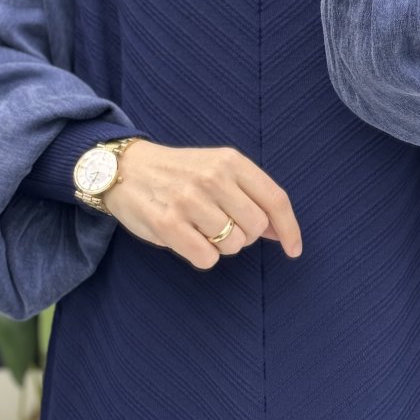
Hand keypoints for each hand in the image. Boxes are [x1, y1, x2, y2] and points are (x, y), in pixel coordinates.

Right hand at [104, 139, 302, 269]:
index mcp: (230, 161)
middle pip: (256, 227)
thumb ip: (250, 195)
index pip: (275, 199)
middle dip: (244, 235)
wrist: (125, 169)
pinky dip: (202, 256)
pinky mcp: (168, 224)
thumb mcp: (217, 169)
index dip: (290, 229)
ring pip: (233, 245)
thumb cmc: (178, 172)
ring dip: (221, 245)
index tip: (293, 250)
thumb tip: (280, 232)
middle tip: (221, 224)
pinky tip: (187, 238)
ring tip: (199, 227)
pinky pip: (207, 259)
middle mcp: (213, 178)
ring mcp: (189, 200)